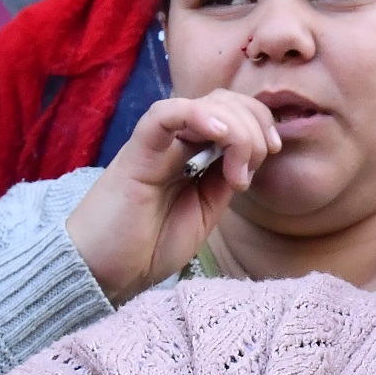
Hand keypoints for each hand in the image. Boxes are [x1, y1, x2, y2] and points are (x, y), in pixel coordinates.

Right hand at [62, 93, 283, 301]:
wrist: (102, 273)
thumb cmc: (147, 247)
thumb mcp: (203, 213)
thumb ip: (224, 181)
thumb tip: (251, 155)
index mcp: (193, 154)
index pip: (232, 112)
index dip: (260, 121)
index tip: (273, 151)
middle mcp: (175, 142)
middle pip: (224, 100)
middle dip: (254, 125)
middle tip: (251, 168)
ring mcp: (156, 145)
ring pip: (203, 103)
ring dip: (235, 128)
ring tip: (235, 171)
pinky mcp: (135, 154)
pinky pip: (163, 115)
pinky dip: (196, 114)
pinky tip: (217, 134)